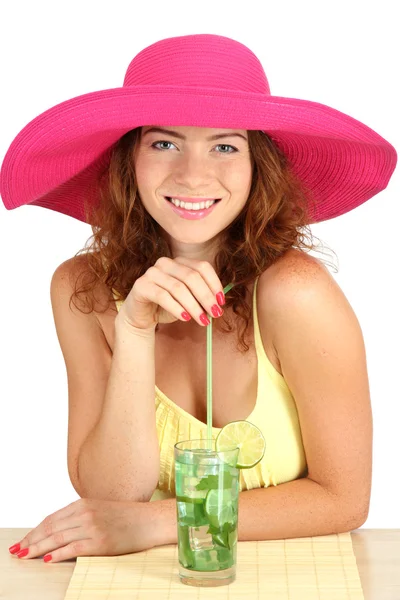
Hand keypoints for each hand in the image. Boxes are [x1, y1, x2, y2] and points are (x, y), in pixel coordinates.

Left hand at [9, 498, 159, 562]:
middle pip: (51, 527)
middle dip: (31, 540)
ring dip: (38, 548)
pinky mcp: (100, 541)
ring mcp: (93, 526)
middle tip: (17, 550)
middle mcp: (86, 512)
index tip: (24, 540)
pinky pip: (73, 548)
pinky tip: (48, 559)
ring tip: (26, 555)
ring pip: (57, 538)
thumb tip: (59, 531)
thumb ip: (80, 516)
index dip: (35, 530)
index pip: (51, 518)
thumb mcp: (100, 510)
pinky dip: (59, 554)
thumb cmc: (127, 517)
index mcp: (84, 503)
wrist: (150, 521)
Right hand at [116, 256, 225, 330]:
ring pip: (178, 288)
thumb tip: (218, 304)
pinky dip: (177, 308)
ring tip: (203, 320)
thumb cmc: (167, 306)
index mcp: (180, 261)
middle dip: (206, 297)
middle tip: (215, 314)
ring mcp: (152, 272)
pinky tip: (185, 318)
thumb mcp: (188, 300)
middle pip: (192, 277)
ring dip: (194, 306)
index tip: (221, 302)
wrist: (141, 316)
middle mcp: (165, 263)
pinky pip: (163, 296)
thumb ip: (201, 298)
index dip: (214, 284)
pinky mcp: (141, 285)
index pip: (202, 267)